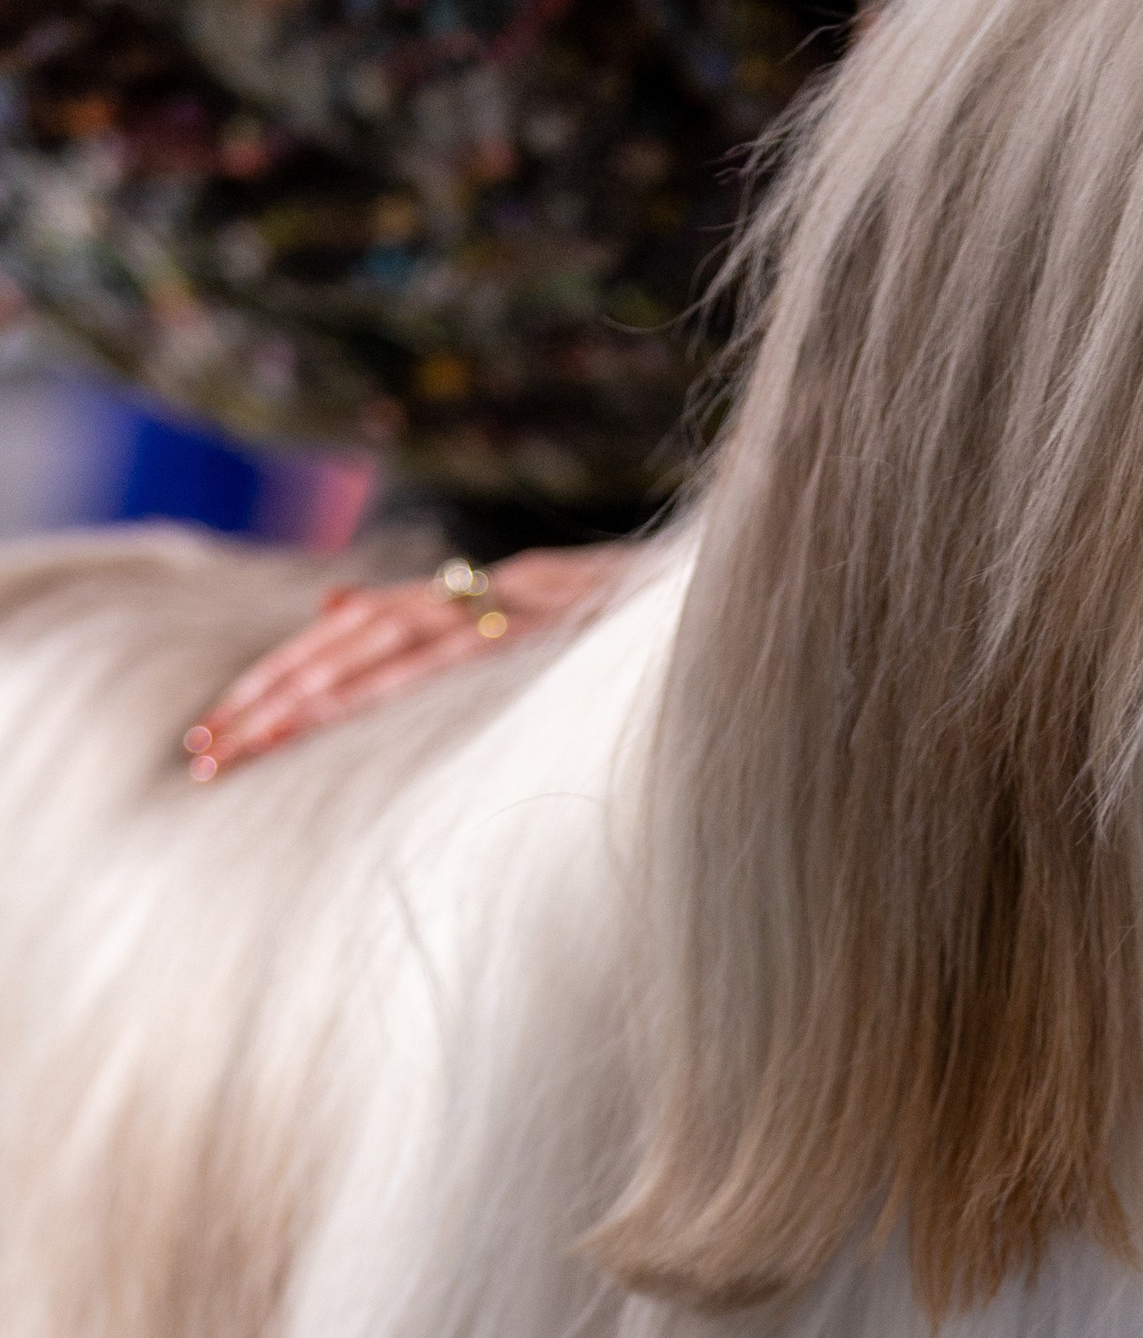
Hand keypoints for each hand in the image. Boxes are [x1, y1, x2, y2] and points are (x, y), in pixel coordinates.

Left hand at [181, 544, 631, 781]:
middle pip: (356, 635)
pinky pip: (456, 658)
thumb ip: (445, 618)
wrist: (737, 593)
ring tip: (251, 745)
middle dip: (275, 692)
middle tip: (209, 747)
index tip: (225, 722)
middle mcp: (498, 590)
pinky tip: (337, 709)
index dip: (287, 670)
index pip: (361, 626)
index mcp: (492, 592)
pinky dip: (393, 683)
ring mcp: (527, 606)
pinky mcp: (556, 630)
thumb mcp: (553, 616)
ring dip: (312, 696)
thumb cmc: (658, 633)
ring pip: (390, 643)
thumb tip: (334, 604)